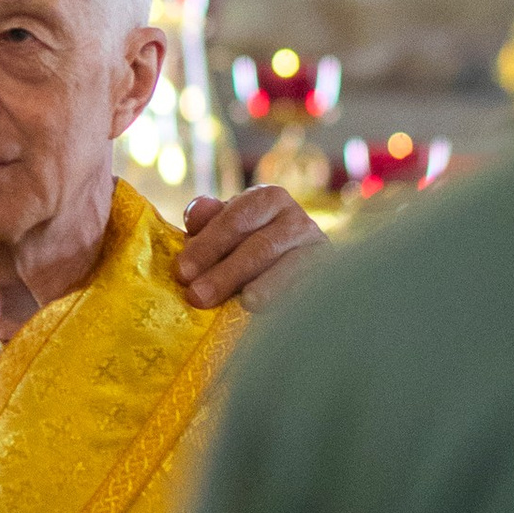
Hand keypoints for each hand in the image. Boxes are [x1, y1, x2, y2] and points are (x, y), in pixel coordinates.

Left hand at [176, 184, 320, 307]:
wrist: (292, 264)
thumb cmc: (245, 245)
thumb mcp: (223, 230)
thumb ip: (206, 221)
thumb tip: (196, 213)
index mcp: (267, 198)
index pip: (234, 220)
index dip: (207, 245)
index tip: (182, 272)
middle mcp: (296, 218)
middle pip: (259, 246)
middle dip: (226, 273)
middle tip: (198, 297)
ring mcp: (318, 247)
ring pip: (290, 267)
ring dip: (267, 286)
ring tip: (247, 303)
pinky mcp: (331, 276)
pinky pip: (311, 287)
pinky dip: (293, 299)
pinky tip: (277, 314)